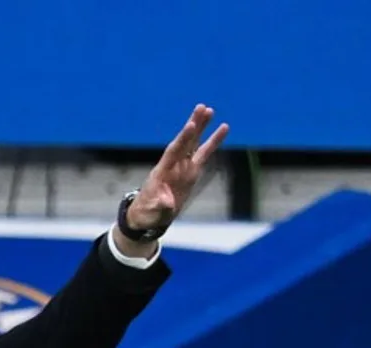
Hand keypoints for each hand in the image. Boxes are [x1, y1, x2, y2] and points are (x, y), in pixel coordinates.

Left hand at [127, 104, 229, 230]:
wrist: (148, 216)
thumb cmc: (147, 213)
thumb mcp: (153, 212)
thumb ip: (160, 206)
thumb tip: (167, 202)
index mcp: (162, 171)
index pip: (174, 151)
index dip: (183, 139)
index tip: (191, 125)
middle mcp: (173, 165)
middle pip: (185, 141)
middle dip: (193, 125)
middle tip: (202, 107)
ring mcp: (182, 167)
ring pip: (194, 143)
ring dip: (201, 128)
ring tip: (210, 110)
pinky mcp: (191, 172)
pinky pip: (203, 154)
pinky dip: (212, 142)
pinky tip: (222, 130)